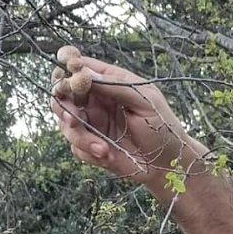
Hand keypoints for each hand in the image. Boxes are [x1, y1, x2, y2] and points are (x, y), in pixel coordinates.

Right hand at [50, 46, 205, 185]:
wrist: (169, 165)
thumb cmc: (163, 128)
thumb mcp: (145, 101)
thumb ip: (115, 85)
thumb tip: (84, 71)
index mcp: (110, 83)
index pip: (80, 69)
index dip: (67, 71)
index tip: (66, 80)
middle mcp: (97, 102)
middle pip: (63, 95)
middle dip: (64, 106)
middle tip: (74, 119)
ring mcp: (93, 124)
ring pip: (66, 124)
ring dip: (80, 137)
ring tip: (103, 149)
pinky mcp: (91, 146)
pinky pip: (75, 147)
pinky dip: (88, 152)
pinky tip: (108, 155)